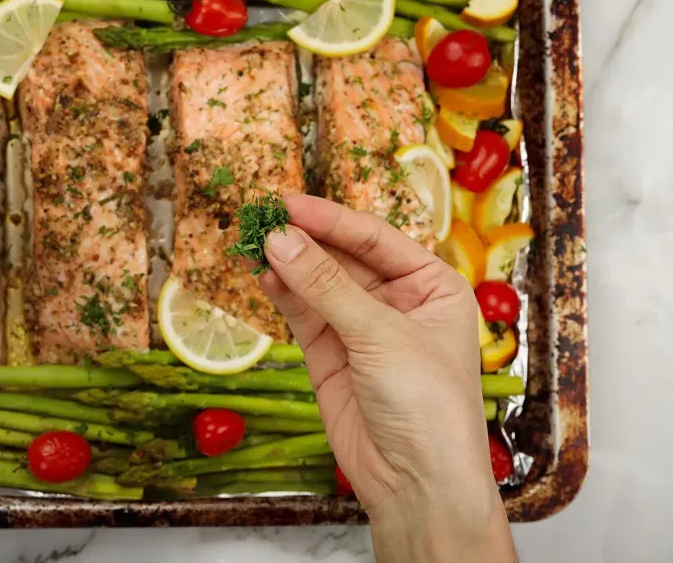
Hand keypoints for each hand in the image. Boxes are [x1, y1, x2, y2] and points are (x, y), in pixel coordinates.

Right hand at [258, 195, 514, 562]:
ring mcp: (360, 329)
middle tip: (262, 219)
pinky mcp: (330, 356)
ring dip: (288, 265)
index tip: (288, 202)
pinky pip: (303, 314)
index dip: (331, 219)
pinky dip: (283, 294)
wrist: (417, 483)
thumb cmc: (427, 404)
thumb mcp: (381, 334)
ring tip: (253, 243)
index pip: (375, 239)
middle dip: (304, 240)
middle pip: (342, 257)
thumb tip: (279, 239)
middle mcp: (397, 302)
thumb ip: (326, 285)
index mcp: (431, 286)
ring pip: (317, 284)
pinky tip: (263, 275)